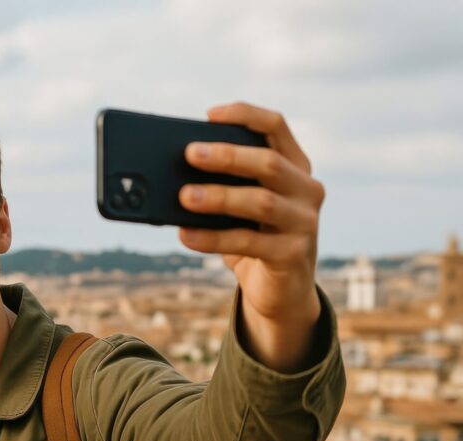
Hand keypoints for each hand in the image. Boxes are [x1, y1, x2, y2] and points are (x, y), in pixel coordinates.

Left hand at [177, 102, 325, 370]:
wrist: (279, 291)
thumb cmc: (252, 238)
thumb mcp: (239, 208)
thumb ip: (220, 187)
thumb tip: (169, 178)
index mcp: (295, 167)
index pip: (276, 126)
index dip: (244, 115)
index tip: (209, 114)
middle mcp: (307, 189)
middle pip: (268, 163)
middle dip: (227, 156)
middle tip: (189, 154)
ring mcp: (305, 223)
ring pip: (261, 201)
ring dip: (219, 197)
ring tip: (183, 196)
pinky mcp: (293, 255)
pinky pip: (248, 242)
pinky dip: (213, 238)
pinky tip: (186, 235)